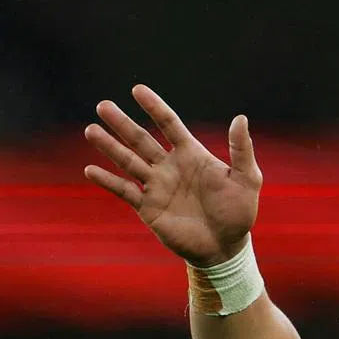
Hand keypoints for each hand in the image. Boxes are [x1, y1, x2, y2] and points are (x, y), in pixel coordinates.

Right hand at [84, 84, 261, 266]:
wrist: (226, 247)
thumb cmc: (239, 213)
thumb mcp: (247, 180)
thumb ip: (241, 150)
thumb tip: (241, 118)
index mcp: (191, 155)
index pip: (169, 125)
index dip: (155, 107)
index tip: (138, 90)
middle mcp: (170, 167)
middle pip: (141, 139)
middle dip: (122, 123)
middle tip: (103, 106)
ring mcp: (157, 186)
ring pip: (128, 161)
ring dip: (110, 146)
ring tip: (91, 130)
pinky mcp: (148, 207)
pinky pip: (125, 191)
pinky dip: (108, 181)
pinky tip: (91, 170)